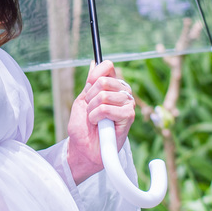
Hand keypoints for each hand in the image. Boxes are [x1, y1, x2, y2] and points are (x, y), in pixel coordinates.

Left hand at [66, 60, 134, 184]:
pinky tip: (100, 125)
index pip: (108, 66)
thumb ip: (90, 83)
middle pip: (103, 81)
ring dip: (92, 109)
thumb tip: (94, 62)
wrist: (83, 148)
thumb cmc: (82, 127)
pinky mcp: (129, 117)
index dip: (94, 75)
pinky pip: (106, 109)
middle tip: (90, 110)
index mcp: (112, 86)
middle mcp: (123, 92)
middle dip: (89, 97)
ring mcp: (128, 104)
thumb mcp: (82, 101)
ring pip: (103, 95)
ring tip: (95, 120)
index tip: (87, 88)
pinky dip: (96, 117)